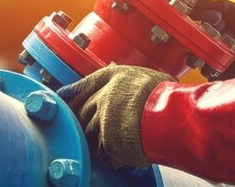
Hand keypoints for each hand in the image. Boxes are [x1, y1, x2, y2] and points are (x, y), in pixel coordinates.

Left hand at [56, 65, 173, 167]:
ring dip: (97, 140)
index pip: (86, 83)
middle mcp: (104, 96)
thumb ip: (133, 84)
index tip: (63, 95)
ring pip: (89, 132)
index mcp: (114, 77)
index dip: (73, 90)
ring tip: (108, 144)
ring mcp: (103, 118)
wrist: (171, 116)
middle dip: (82, 119)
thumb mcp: (149, 79)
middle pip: (82, 110)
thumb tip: (134, 88)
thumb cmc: (167, 98)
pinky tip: (118, 156)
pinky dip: (109, 155)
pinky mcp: (106, 140)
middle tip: (83, 126)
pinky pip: (101, 151)